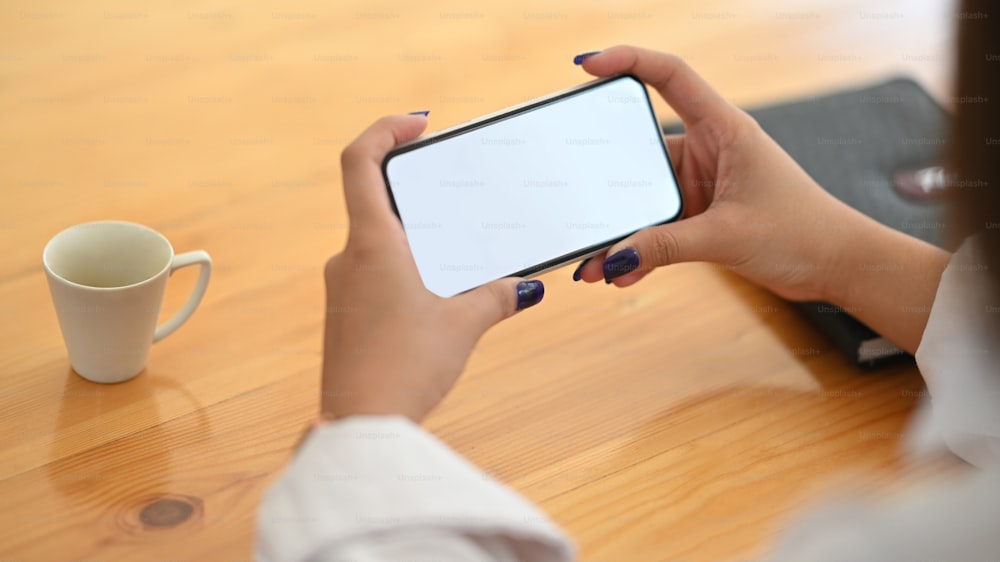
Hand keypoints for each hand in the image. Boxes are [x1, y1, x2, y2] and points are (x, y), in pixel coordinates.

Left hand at [321, 115, 544, 422]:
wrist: (361, 427)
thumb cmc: (406, 368)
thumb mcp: (464, 324)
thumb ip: (496, 297)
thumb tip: (525, 288)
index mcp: (372, 244)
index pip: (359, 161)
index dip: (384, 130)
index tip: (418, 124)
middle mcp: (348, 258)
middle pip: (375, 201)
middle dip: (417, 194)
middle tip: (455, 193)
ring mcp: (342, 288)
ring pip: (378, 243)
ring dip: (415, 238)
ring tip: (458, 252)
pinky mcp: (344, 316)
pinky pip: (374, 275)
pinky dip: (405, 271)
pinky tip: (437, 295)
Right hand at [571, 46, 863, 301]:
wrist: (837, 265)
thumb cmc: (803, 232)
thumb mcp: (728, 236)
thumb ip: (667, 246)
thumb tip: (615, 259)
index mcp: (724, 129)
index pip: (671, 77)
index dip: (629, 61)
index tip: (588, 66)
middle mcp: (709, 150)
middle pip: (641, 149)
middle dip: (606, 179)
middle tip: (576, 200)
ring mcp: (702, 183)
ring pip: (644, 196)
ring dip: (622, 228)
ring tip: (594, 260)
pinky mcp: (701, 215)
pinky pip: (657, 227)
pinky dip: (639, 248)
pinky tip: (620, 272)